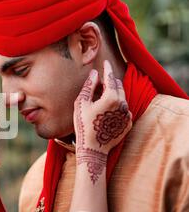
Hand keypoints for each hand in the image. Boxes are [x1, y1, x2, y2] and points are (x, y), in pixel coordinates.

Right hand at [73, 60, 131, 183]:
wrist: (93, 148)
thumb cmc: (84, 126)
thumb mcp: (81, 104)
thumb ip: (89, 87)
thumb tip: (95, 74)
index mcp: (111, 97)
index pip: (110, 78)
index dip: (107, 69)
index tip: (106, 62)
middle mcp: (123, 104)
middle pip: (118, 86)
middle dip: (110, 82)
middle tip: (100, 82)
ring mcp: (127, 114)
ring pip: (122, 98)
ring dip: (113, 95)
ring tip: (101, 98)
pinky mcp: (128, 123)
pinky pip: (124, 110)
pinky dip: (117, 107)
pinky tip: (106, 112)